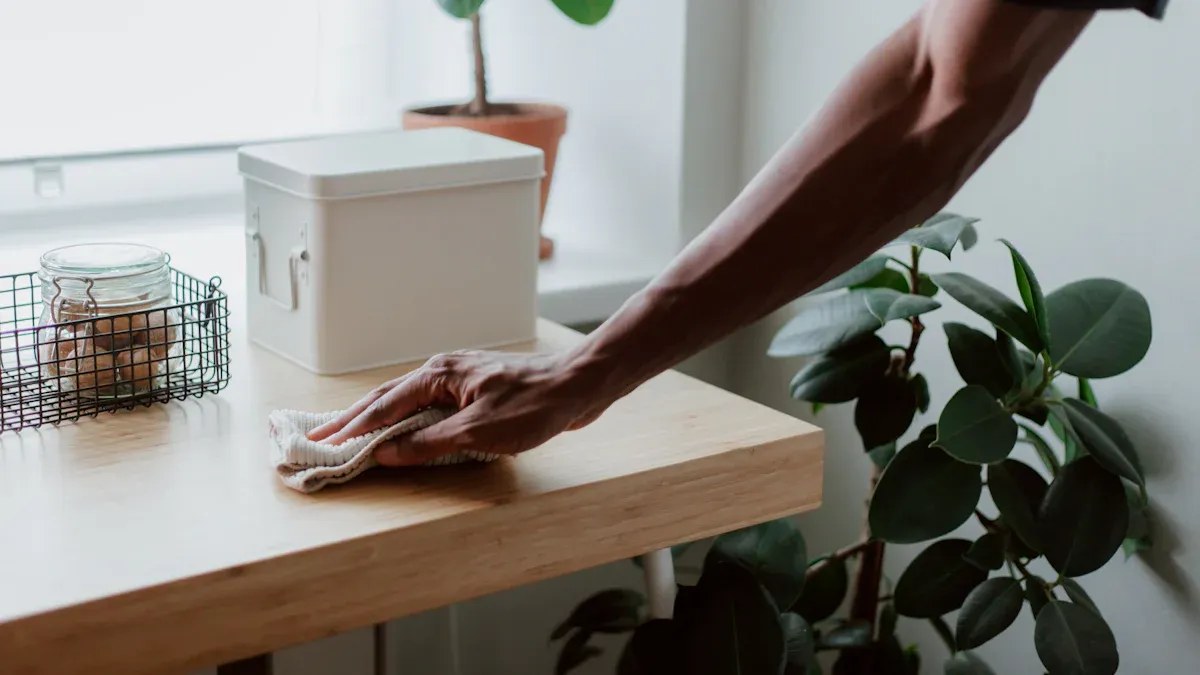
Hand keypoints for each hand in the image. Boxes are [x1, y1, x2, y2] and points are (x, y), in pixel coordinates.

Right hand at [306, 350, 607, 465]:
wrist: (578, 384)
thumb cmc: (534, 405)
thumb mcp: (478, 432)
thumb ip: (428, 444)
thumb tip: (386, 454)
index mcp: (437, 375)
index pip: (383, 406)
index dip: (351, 428)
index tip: (322, 443)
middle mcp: (442, 370)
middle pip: (386, 398)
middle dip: (352, 419)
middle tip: (320, 437)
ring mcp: (458, 377)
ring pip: (406, 400)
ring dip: (377, 418)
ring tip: (349, 434)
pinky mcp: (473, 388)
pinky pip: (428, 404)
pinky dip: (405, 417)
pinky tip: (402, 428)